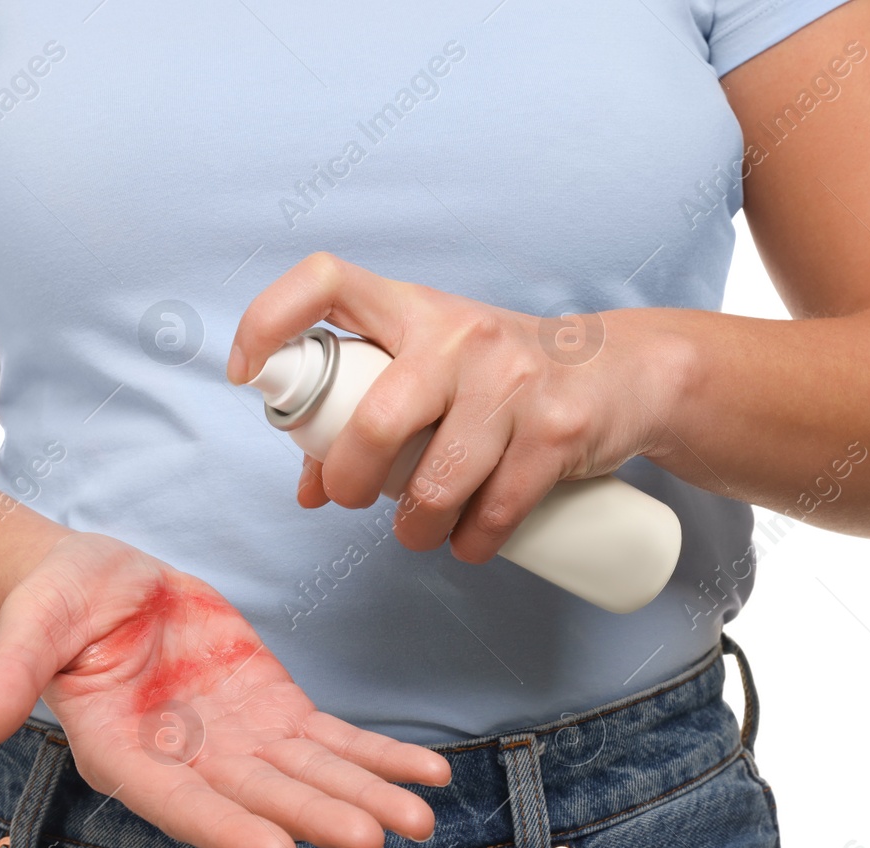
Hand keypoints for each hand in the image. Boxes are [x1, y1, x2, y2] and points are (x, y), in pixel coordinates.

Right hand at [0, 533, 451, 847]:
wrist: (98, 586)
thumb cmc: (56, 607)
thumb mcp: (30, 628)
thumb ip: (11, 676)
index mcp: (126, 751)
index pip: (179, 800)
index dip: (226, 825)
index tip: (278, 847)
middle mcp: (189, 760)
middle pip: (260, 796)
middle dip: (319, 815)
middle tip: (377, 837)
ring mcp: (236, 740)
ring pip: (310, 775)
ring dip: (366, 795)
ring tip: (423, 818)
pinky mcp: (271, 710)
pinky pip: (333, 739)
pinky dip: (379, 756)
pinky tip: (429, 775)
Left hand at [227, 252, 684, 562]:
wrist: (623, 370)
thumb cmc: (501, 374)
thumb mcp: (433, 371)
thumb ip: (367, 413)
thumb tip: (307, 485)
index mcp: (413, 309)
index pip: (325, 281)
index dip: (271, 319)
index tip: (246, 372)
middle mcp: (459, 335)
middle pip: (375, 419)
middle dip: (349, 479)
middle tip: (347, 498)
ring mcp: (512, 381)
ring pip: (435, 482)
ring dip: (412, 528)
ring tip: (414, 532)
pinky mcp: (555, 431)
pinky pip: (494, 510)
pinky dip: (469, 544)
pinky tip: (466, 543)